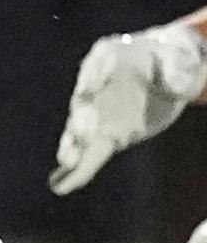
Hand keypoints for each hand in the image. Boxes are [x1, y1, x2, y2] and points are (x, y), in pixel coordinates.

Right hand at [49, 22, 206, 194]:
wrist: (166, 73)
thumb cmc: (172, 60)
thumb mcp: (180, 59)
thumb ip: (177, 69)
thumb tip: (175, 85)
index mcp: (110, 57)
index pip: (98, 66)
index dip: (92, 78)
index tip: (88, 90)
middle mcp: (95, 85)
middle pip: (84, 103)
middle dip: (83, 119)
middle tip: (82, 135)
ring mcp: (98, 112)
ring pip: (81, 131)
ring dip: (74, 147)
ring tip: (67, 161)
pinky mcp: (107, 134)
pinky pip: (91, 153)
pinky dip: (79, 170)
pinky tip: (63, 185)